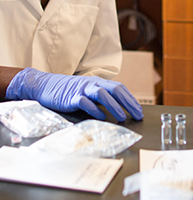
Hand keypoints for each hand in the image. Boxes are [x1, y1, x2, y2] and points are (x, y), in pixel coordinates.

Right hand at [6, 68, 142, 121]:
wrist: (46, 85)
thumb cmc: (68, 91)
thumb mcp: (87, 91)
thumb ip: (100, 98)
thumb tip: (117, 108)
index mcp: (98, 82)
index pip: (119, 88)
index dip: (131, 99)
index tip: (140, 110)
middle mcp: (92, 84)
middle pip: (115, 90)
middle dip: (128, 102)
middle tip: (138, 114)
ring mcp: (82, 89)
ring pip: (102, 94)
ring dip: (114, 105)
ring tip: (123, 117)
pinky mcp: (71, 97)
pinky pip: (85, 102)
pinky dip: (94, 109)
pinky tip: (101, 117)